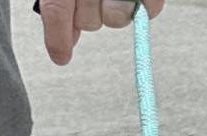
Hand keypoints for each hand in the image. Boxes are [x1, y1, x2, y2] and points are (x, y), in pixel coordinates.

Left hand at [38, 0, 165, 67]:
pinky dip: (145, 7)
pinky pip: (149, 9)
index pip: (57, 8)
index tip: (60, 58)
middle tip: (92, 1)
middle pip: (89, 20)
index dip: (57, 36)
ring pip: (116, 18)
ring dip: (114, 10)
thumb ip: (63, 6)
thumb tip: (65, 45)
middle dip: (88, 15)